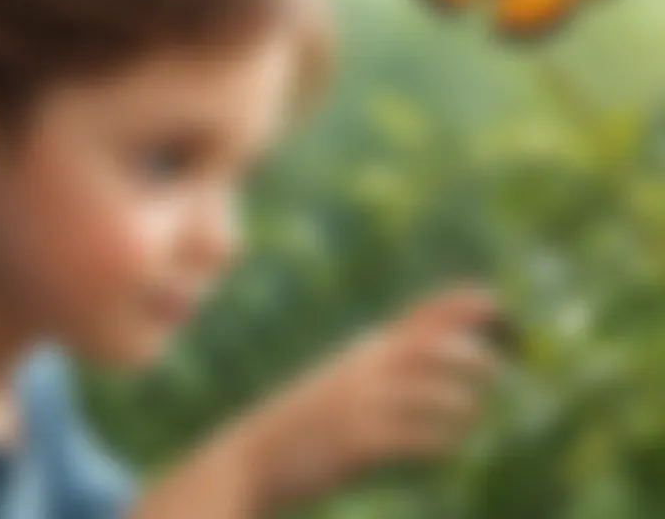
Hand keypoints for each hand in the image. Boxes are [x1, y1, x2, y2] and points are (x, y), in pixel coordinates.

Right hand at [237, 287, 502, 509]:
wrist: (255, 453)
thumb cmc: (309, 418)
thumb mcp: (344, 380)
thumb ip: (384, 369)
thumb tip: (434, 367)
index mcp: (366, 351)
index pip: (418, 318)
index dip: (457, 306)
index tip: (494, 299)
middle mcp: (365, 368)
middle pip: (429, 346)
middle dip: (469, 351)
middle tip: (499, 367)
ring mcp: (360, 402)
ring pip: (426, 390)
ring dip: (459, 400)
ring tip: (475, 412)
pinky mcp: (356, 440)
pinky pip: (411, 434)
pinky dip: (439, 438)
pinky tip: (452, 446)